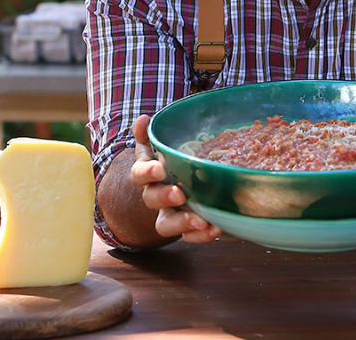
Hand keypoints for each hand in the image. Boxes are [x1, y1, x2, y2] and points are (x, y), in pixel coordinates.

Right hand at [130, 115, 221, 242]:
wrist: (179, 183)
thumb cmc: (170, 159)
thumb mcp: (159, 144)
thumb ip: (150, 134)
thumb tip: (143, 119)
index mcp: (149, 172)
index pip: (140, 173)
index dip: (147, 172)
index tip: (159, 169)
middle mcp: (155, 194)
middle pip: (151, 199)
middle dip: (164, 197)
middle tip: (179, 194)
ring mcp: (169, 213)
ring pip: (166, 224)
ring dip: (182, 223)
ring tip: (202, 221)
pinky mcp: (185, 227)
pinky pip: (189, 236)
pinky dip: (201, 236)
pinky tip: (216, 229)